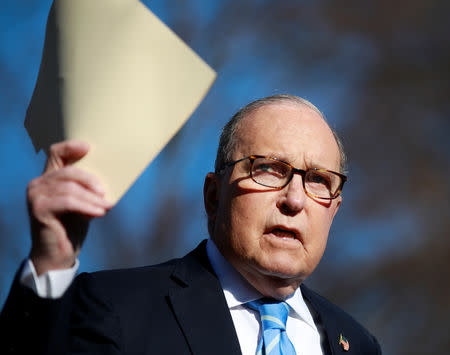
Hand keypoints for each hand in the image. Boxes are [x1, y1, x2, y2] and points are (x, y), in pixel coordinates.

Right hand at [28, 140, 112, 274]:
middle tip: (106, 193)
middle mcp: (38, 183)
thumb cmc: (73, 225)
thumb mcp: (84, 202)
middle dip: (91, 180)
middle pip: (68, 171)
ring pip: (69, 188)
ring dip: (92, 198)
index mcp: (49, 178)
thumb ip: (90, 188)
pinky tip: (99, 213)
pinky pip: (67, 202)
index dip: (71, 147)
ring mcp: (36, 195)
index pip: (56, 153)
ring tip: (107, 206)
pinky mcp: (38, 209)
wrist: (59, 254)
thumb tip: (114, 176)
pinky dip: (86, 206)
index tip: (89, 148)